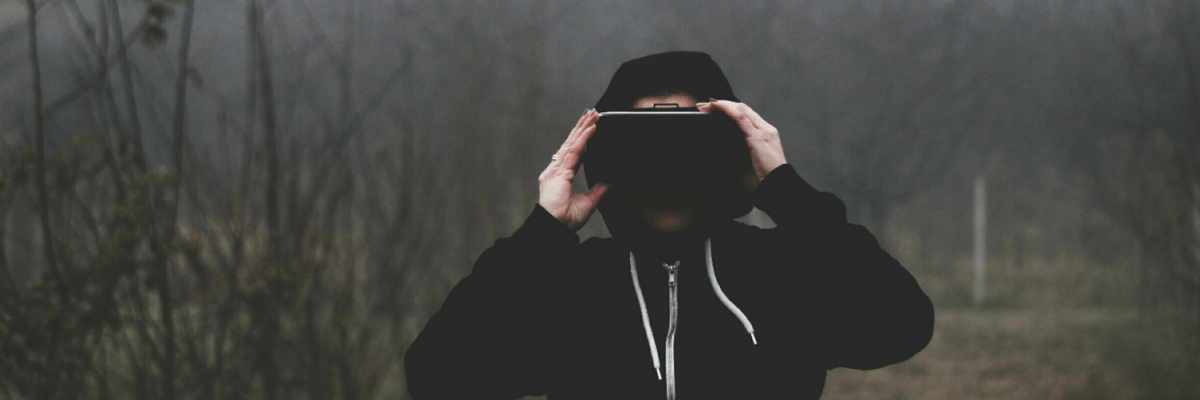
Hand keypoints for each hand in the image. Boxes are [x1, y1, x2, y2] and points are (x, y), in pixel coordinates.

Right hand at [538, 109, 610, 230]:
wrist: (556, 227)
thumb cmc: (566, 220)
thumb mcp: (589, 202)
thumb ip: (598, 190)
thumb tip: (610, 183)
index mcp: (560, 176)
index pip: (573, 152)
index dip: (582, 139)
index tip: (590, 128)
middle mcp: (556, 170)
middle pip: (571, 143)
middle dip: (581, 127)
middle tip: (592, 113)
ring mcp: (556, 170)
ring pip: (572, 143)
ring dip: (583, 128)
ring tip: (593, 115)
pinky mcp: (559, 172)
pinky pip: (574, 151)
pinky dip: (583, 139)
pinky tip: (591, 129)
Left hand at [696, 100, 786, 190]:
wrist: (777, 187)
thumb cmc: (763, 180)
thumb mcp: (747, 164)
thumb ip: (736, 156)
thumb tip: (717, 158)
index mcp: (765, 135)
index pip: (747, 115)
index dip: (730, 109)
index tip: (713, 109)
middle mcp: (766, 130)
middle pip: (743, 109)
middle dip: (723, 104)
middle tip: (705, 104)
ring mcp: (763, 132)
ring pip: (741, 110)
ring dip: (722, 104)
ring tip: (708, 104)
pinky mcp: (758, 138)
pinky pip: (741, 119)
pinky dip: (728, 110)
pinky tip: (718, 107)